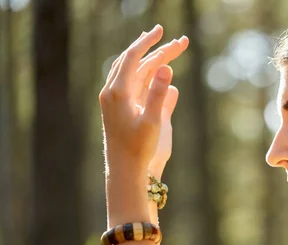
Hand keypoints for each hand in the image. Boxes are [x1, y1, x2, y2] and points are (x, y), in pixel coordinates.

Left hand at [99, 25, 187, 174]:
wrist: (124, 170)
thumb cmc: (139, 149)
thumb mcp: (153, 122)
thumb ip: (159, 94)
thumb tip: (166, 67)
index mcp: (118, 92)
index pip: (133, 57)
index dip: (148, 42)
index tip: (162, 31)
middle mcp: (112, 92)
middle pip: (134, 61)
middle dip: (154, 48)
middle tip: (175, 40)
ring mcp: (113, 99)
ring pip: (131, 71)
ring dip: (148, 59)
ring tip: (163, 48)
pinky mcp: (117, 107)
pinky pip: (130, 82)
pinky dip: (142, 72)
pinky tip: (152, 71)